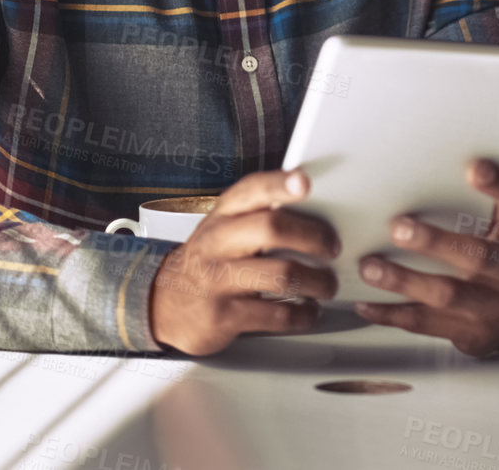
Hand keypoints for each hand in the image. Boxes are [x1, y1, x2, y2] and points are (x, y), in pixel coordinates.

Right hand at [150, 168, 340, 355]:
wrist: (163, 305)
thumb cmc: (210, 260)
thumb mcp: (225, 229)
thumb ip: (261, 214)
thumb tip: (318, 208)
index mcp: (223, 215)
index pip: (251, 190)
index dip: (279, 184)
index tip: (305, 182)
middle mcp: (218, 243)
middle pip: (272, 229)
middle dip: (314, 237)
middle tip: (334, 248)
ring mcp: (218, 281)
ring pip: (281, 275)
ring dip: (317, 281)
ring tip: (327, 285)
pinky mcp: (223, 317)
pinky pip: (275, 315)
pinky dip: (302, 314)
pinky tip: (308, 311)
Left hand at [354, 158, 498, 356]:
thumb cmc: (493, 262)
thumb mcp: (496, 234)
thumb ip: (470, 210)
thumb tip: (418, 177)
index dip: (498, 186)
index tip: (474, 167)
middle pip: (476, 256)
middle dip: (434, 242)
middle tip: (398, 227)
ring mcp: (487, 306)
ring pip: (445, 294)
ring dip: (403, 280)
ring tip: (370, 267)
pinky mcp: (465, 332)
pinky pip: (424, 323)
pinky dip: (391, 313)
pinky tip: (367, 302)